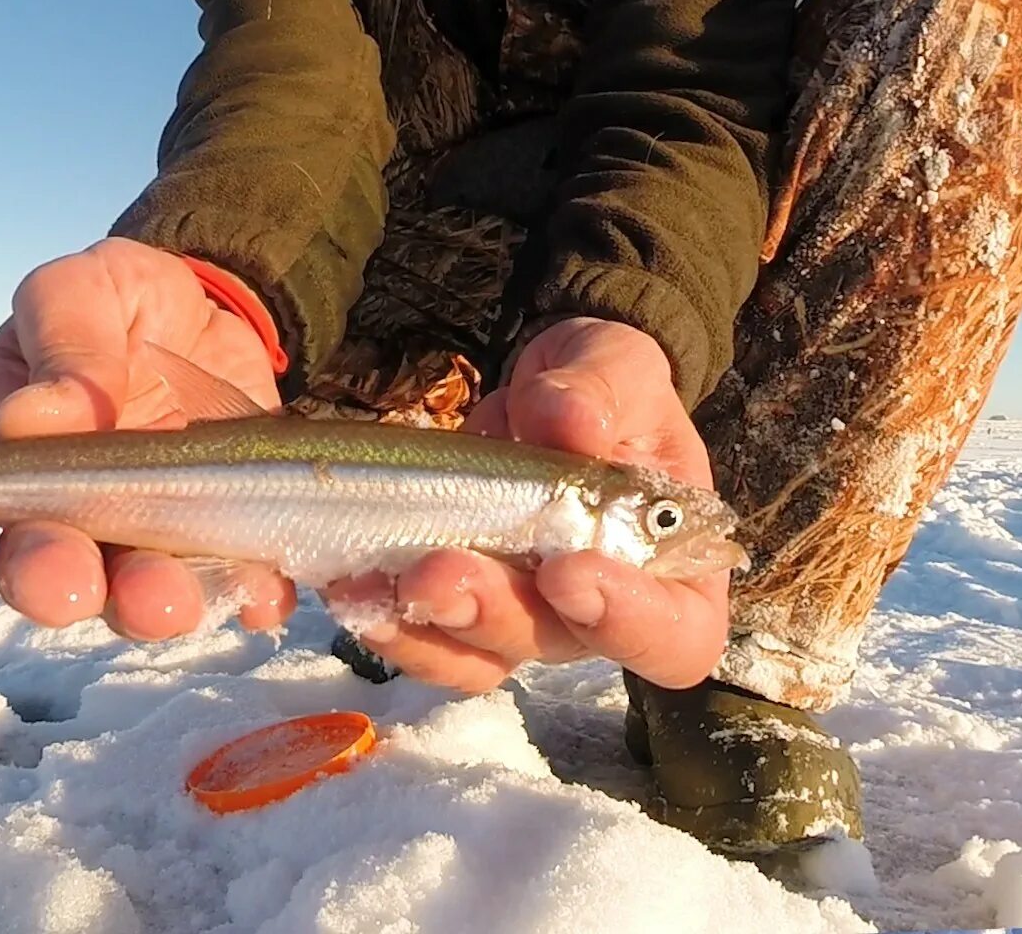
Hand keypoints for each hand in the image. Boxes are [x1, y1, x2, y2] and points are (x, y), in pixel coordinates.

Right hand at [0, 238, 299, 652]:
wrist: (215, 313)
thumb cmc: (118, 307)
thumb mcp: (83, 290)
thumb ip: (61, 337)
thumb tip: (32, 415)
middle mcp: (61, 519)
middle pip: (36, 574)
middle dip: (48, 585)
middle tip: (65, 586)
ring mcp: (143, 540)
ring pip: (131, 597)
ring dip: (144, 604)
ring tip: (164, 599)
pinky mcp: (226, 545)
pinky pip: (238, 588)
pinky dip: (249, 596)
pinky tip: (262, 594)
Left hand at [320, 318, 732, 693]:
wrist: (550, 393)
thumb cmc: (608, 387)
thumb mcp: (619, 365)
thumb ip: (605, 390)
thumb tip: (572, 423)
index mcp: (673, 571)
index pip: (674, 636)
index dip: (628, 625)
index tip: (569, 571)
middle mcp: (601, 613)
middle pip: (556, 646)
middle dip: (492, 613)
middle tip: (438, 571)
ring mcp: (526, 615)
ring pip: (478, 655)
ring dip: (422, 629)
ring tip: (368, 587)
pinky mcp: (463, 606)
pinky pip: (424, 632)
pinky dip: (383, 614)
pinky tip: (347, 583)